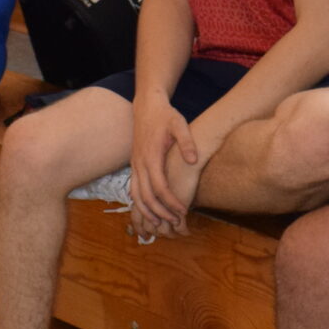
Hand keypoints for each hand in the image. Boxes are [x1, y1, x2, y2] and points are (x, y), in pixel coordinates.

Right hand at [127, 99, 199, 239]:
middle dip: (160, 212)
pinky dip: (141, 203)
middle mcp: (139, 164)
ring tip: (161, 222)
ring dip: (147, 211)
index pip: (160, 187)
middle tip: (175, 221)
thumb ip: (187, 142)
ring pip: (136, 196)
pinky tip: (152, 210)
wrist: (147, 106)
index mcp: (151, 156)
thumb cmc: (165, 116)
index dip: (171, 202)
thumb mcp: (179, 124)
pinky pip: (134, 189)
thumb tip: (194, 160)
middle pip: (146, 197)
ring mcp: (134, 165)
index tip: (183, 211)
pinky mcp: (134, 165)